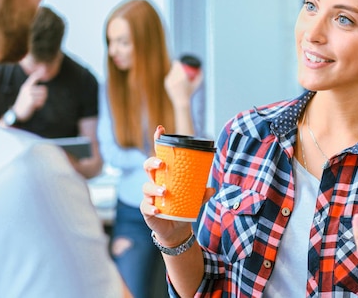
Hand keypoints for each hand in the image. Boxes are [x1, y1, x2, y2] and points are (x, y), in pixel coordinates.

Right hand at [13, 67, 47, 120]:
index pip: (33, 78)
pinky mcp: (31, 101)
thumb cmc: (24, 103)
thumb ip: (32, 89)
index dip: (39, 73)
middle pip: (44, 89)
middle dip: (43, 96)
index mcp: (26, 86)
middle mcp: (27, 89)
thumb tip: (44, 88)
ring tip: (35, 104)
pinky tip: (34, 107)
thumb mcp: (26, 94)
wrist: (17, 113)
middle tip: (36, 101)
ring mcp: (29, 95)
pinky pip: (42, 102)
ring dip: (41, 102)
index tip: (43, 68)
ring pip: (44, 96)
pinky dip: (40, 105)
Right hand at [140, 125, 213, 245]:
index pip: (160, 154)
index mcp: (165, 175)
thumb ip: (202, 194)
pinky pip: (146, 206)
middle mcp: (155, 182)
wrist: (176, 229)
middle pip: (148, 167)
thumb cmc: (183, 207)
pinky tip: (158, 210)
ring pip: (146, 187)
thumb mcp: (195, 199)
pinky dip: (151, 208)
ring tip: (164, 192)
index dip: (158, 141)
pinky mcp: (147, 210)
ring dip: (154, 188)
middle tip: (162, 164)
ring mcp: (149, 196)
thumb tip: (212, 188)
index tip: (161, 129)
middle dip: (152, 162)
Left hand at [164, 61, 202, 109]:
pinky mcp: (167, 83)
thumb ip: (200, 77)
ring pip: (171, 72)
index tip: (179, 62)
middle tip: (178, 66)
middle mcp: (175, 78)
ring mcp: (170, 80)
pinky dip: (171, 76)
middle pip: (174, 67)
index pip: (177, 65)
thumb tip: (201, 69)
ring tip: (176, 71)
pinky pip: (169, 76)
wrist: (181, 101)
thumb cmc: (190, 93)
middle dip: (176, 66)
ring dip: (173, 71)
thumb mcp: (196, 84)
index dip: (177, 62)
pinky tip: (173, 76)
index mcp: (182, 76)